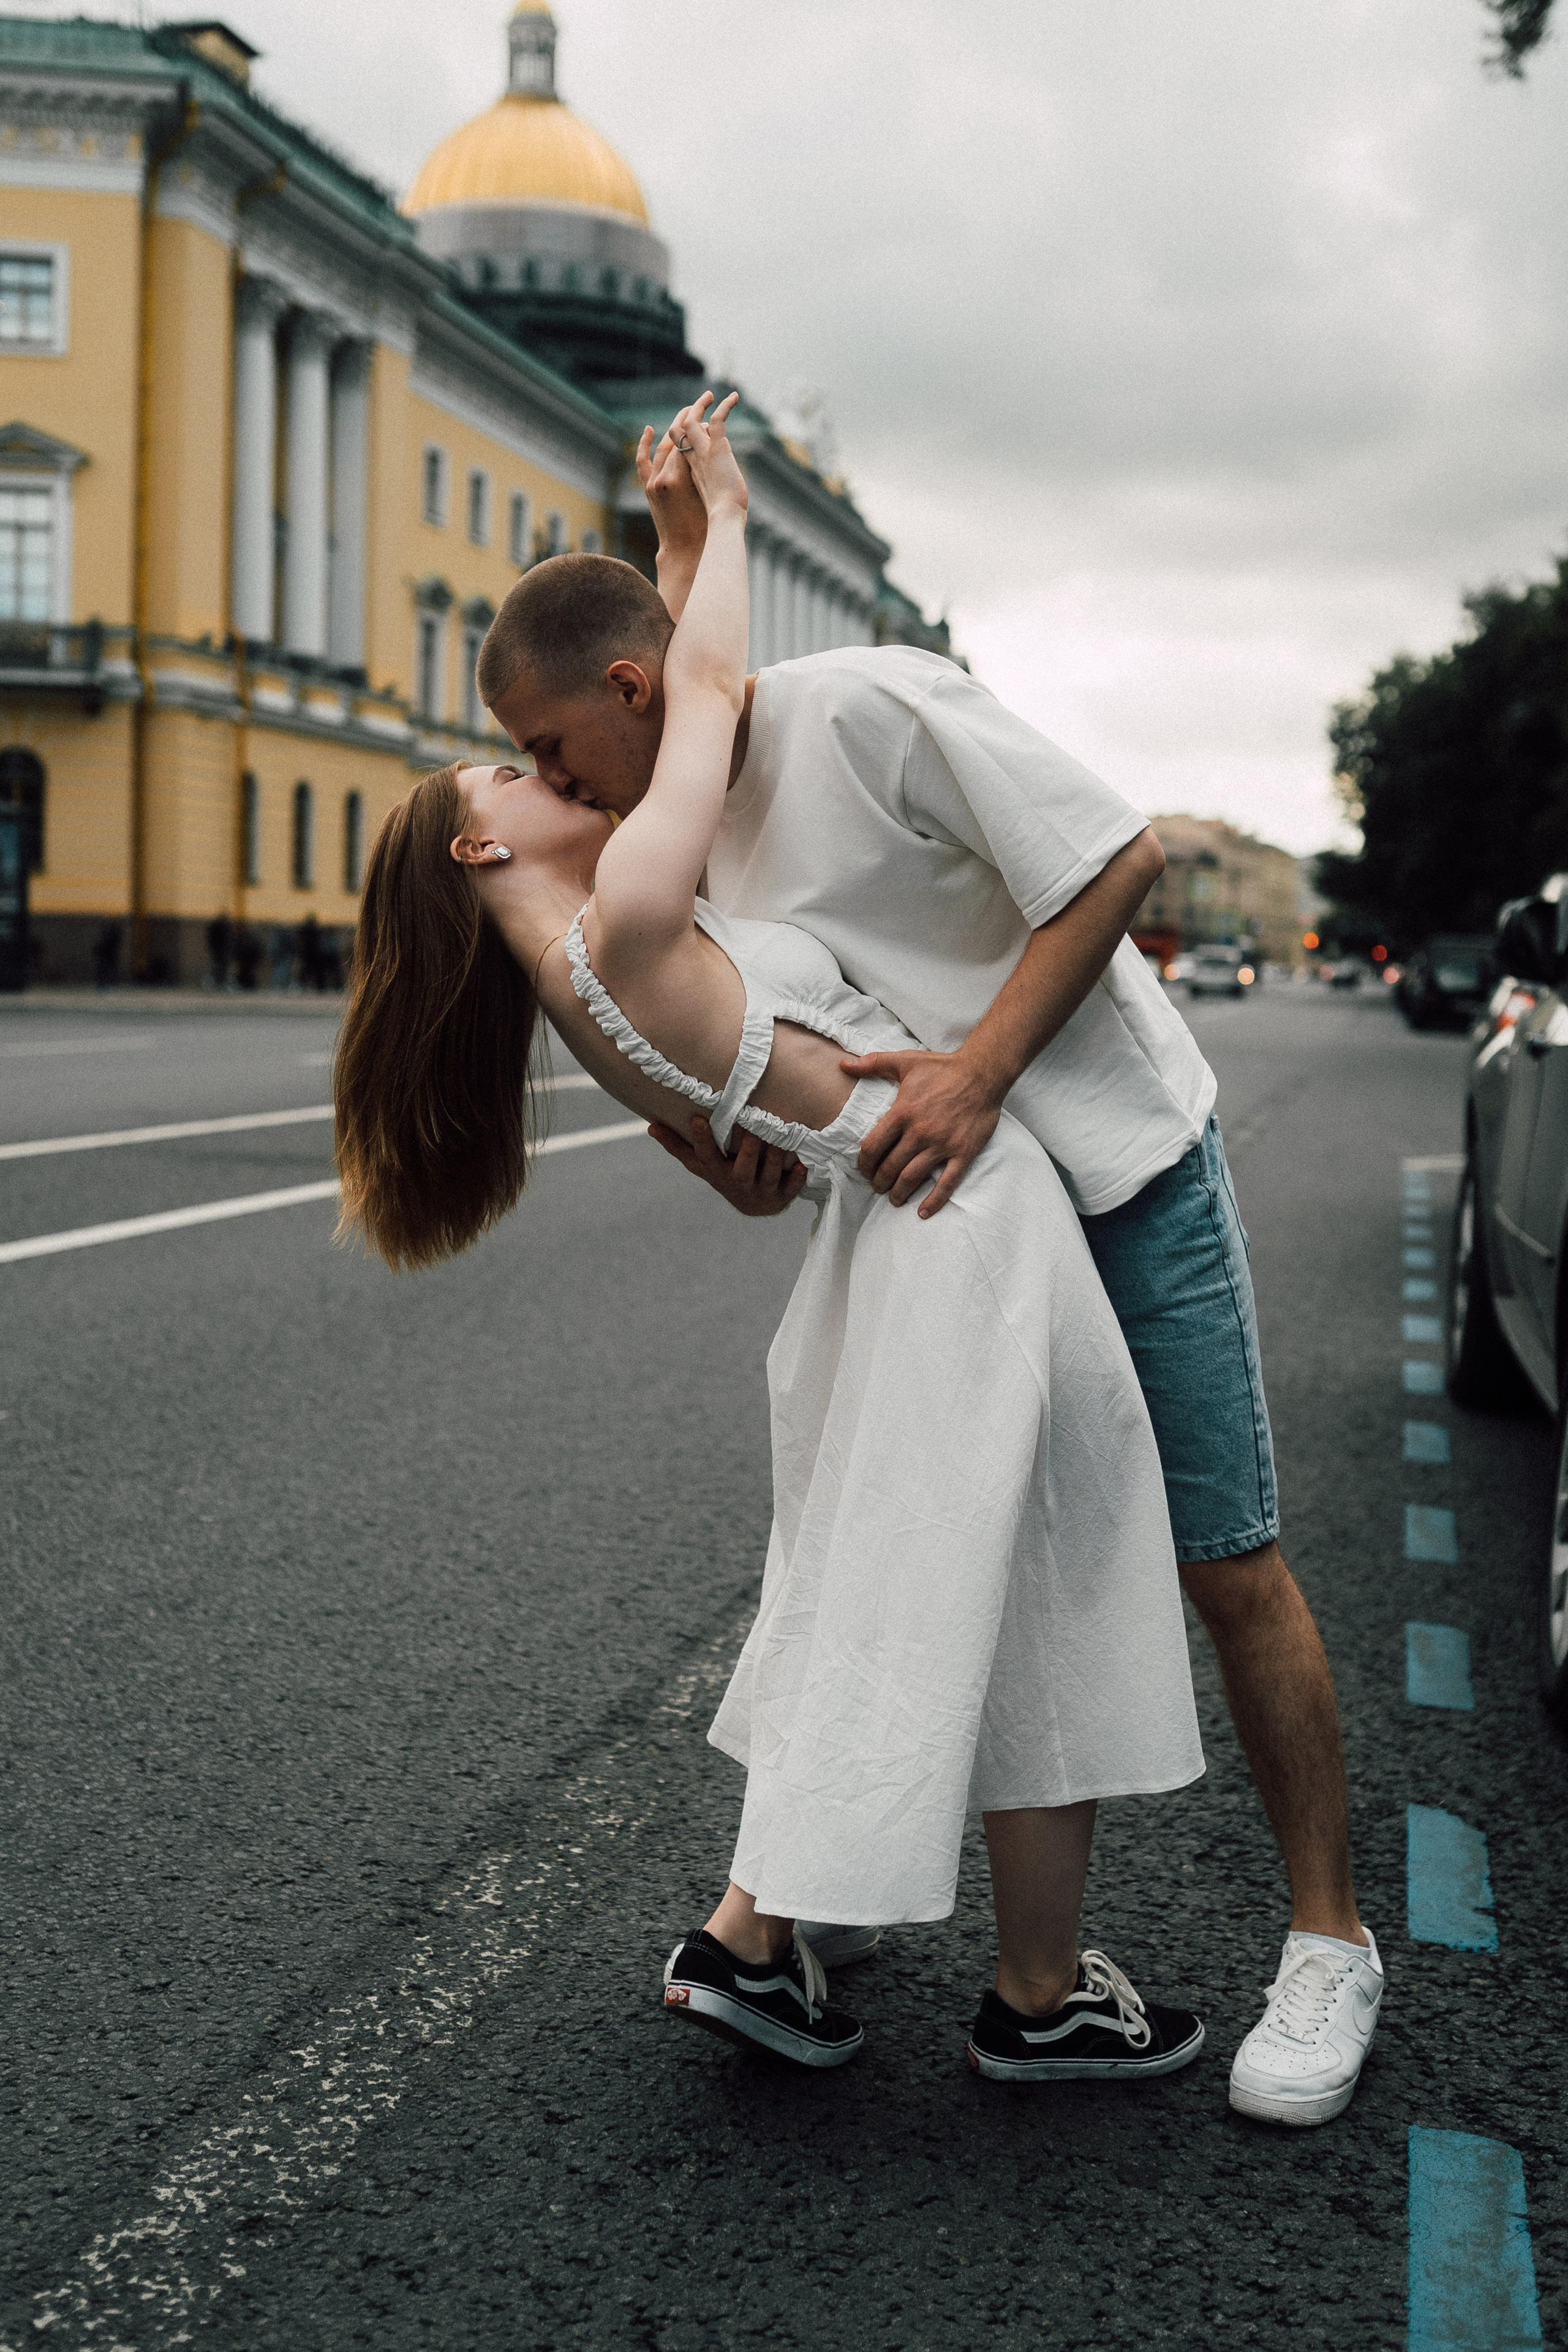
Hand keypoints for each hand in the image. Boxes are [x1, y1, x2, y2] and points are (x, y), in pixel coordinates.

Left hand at [637, 409, 706, 552]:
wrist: (683, 550)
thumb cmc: (703, 527)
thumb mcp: (707, 494)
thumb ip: (703, 466)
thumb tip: (708, 439)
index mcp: (676, 479)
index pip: (688, 440)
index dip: (701, 423)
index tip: (712, 411)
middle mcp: (660, 477)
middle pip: (675, 439)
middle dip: (689, 418)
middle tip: (703, 400)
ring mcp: (651, 482)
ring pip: (663, 446)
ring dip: (674, 427)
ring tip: (686, 412)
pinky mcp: (648, 487)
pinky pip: (643, 460)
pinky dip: (645, 444)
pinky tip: (648, 429)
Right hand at [647, 1115, 807, 1216]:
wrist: (753, 1204)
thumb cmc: (723, 1173)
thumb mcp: (701, 1164)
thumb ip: (678, 1146)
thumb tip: (650, 1126)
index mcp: (717, 1173)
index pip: (705, 1157)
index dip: (701, 1140)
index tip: (697, 1119)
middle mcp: (738, 1184)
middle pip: (742, 1171)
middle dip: (747, 1154)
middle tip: (752, 1134)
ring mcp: (762, 1191)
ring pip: (770, 1176)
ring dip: (776, 1160)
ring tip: (781, 1140)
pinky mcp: (783, 1196)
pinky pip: (792, 1189)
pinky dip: (797, 1179)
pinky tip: (802, 1165)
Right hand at [671, 390, 746, 519]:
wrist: (722, 520)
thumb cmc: (717, 521)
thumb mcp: (708, 504)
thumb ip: (708, 492)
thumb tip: (719, 491)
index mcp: (684, 475)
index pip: (678, 448)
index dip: (683, 437)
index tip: (694, 429)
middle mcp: (689, 461)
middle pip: (677, 432)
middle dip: (684, 416)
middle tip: (693, 406)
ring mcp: (700, 454)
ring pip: (691, 422)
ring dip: (699, 406)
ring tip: (709, 395)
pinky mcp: (716, 449)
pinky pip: (718, 420)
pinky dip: (726, 406)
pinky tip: (734, 397)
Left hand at [841, 1049, 1002, 1215]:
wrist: (983, 1072)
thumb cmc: (943, 1067)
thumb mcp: (905, 1061)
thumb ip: (873, 1064)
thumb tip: (842, 1064)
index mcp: (903, 1112)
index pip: (873, 1147)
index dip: (863, 1164)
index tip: (863, 1170)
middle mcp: (920, 1132)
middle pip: (890, 1167)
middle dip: (879, 1181)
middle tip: (876, 1186)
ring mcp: (942, 1144)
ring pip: (913, 1177)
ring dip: (899, 1193)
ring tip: (894, 1199)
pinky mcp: (963, 1152)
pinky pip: (947, 1183)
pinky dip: (934, 1201)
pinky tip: (923, 1212)